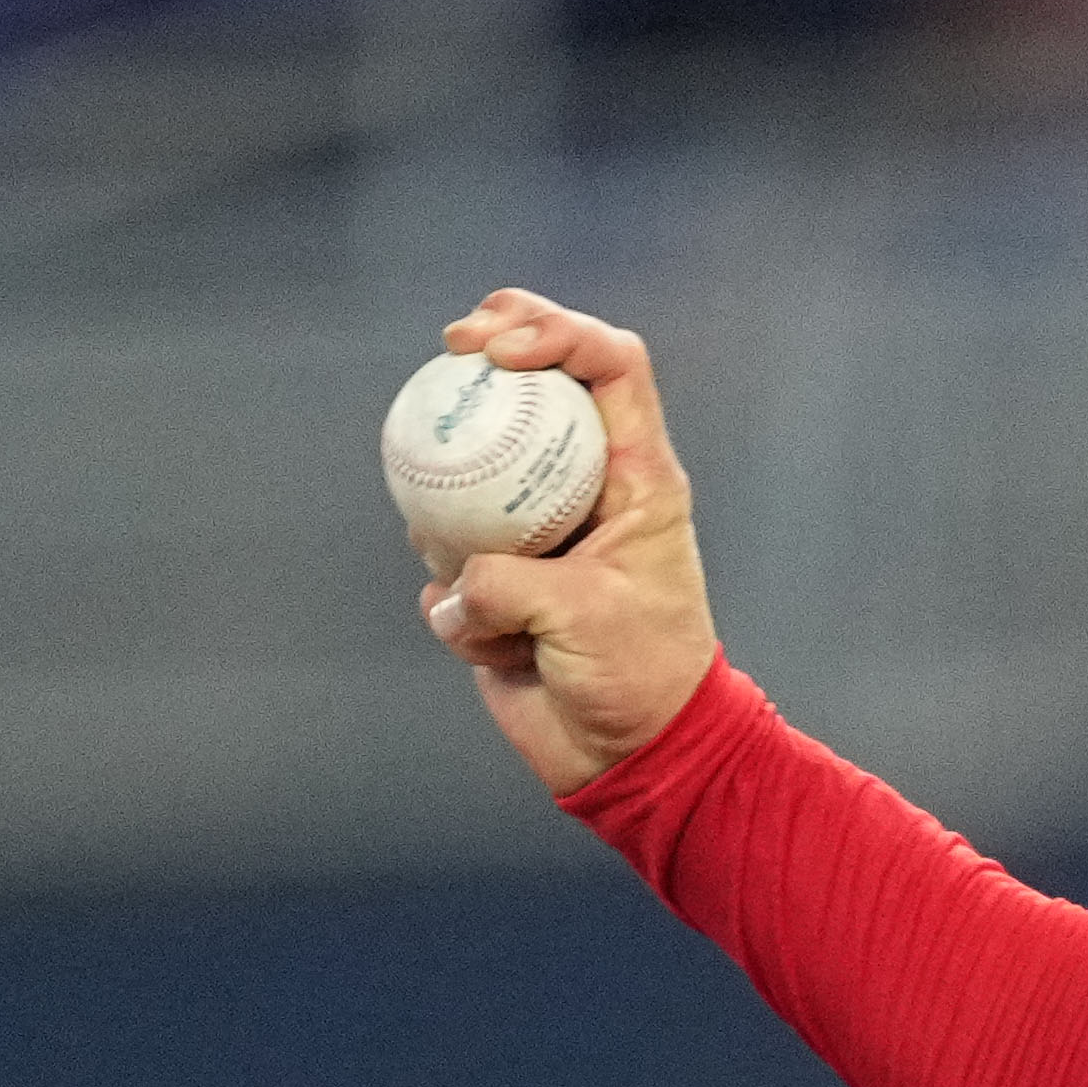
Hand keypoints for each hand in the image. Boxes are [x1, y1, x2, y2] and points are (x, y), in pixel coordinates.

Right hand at [412, 291, 719, 796]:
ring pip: (470, 478)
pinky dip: (459, 611)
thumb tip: (450, 583)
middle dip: (492, 349)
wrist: (632, 757)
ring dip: (458, 530)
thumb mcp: (582, 617)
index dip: (556, 329)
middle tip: (451, 347)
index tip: (498, 345)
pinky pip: (448, 570)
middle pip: (536, 386)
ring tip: (494, 601)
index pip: (611, 365)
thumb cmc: (639, 680)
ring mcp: (537, 531)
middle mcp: (586, 490)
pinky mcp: (497, 581)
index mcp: (637, 478)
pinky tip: (496, 652)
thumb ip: (509, 580)